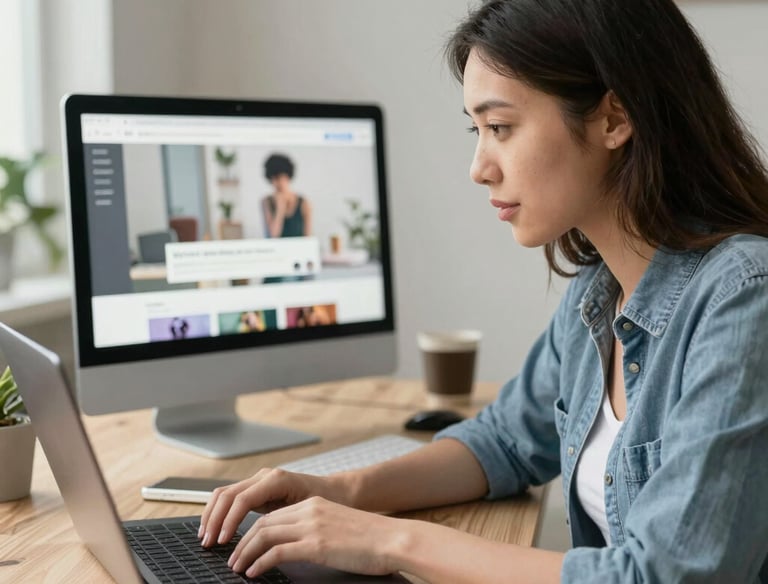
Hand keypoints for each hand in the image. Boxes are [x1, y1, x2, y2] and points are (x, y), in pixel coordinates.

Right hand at [198, 468, 337, 547]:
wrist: (338, 491)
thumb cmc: (327, 503)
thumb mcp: (308, 513)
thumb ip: (285, 523)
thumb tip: (264, 539)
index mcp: (277, 480)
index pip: (242, 500)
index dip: (229, 522)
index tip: (223, 542)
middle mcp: (265, 476)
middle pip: (228, 494)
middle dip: (214, 519)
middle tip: (208, 543)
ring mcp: (259, 480)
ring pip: (225, 494)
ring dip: (212, 515)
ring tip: (206, 538)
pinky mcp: (258, 488)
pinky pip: (232, 497)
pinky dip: (219, 512)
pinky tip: (216, 529)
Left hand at [228, 496, 402, 578]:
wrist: (393, 539)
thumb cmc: (371, 540)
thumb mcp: (337, 527)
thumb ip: (315, 531)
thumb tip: (296, 548)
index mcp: (314, 505)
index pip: (273, 515)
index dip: (252, 532)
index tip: (243, 546)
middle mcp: (309, 510)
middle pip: (263, 523)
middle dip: (242, 542)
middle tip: (232, 559)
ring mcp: (312, 526)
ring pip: (264, 534)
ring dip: (245, 553)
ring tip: (237, 568)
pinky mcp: (316, 544)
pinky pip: (276, 551)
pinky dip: (260, 563)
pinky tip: (254, 573)